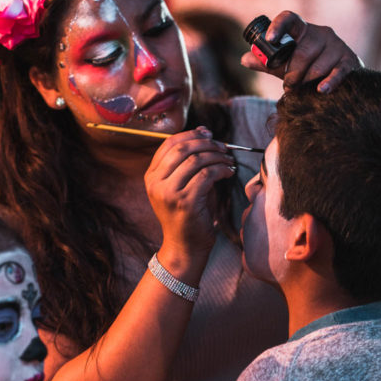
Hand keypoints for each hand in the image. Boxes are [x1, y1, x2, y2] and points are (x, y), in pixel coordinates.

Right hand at [145, 127, 235, 270]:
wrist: (184, 247)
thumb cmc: (187, 215)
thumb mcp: (180, 186)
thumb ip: (187, 163)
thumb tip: (203, 133)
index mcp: (151, 176)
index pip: (169, 144)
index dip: (190, 134)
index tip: (209, 134)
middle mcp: (156, 182)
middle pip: (182, 148)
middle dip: (206, 143)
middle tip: (223, 147)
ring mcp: (169, 192)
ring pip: (196, 160)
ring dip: (217, 156)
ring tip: (228, 160)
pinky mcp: (185, 201)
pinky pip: (207, 175)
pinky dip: (221, 169)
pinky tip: (228, 172)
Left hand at [241, 11, 362, 91]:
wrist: (339, 77)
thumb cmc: (307, 68)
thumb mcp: (285, 64)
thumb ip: (267, 62)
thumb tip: (245, 59)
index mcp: (302, 30)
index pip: (289, 19)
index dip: (278, 26)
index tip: (269, 39)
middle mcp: (320, 33)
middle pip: (303, 52)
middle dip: (293, 73)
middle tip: (289, 86)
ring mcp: (337, 45)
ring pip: (317, 66)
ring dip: (307, 82)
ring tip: (303, 90)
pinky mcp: (349, 60)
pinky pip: (337, 72)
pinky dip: (329, 82)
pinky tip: (322, 90)